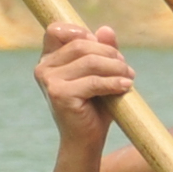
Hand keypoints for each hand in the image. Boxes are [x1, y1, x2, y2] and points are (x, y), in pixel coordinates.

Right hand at [36, 19, 132, 142]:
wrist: (85, 141)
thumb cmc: (94, 106)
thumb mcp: (100, 73)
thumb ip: (102, 50)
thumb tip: (106, 29)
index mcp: (48, 59)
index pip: (56, 30)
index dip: (80, 32)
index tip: (102, 47)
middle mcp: (43, 68)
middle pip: (81, 45)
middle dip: (109, 54)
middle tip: (126, 67)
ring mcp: (49, 81)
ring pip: (90, 61)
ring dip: (116, 68)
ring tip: (129, 77)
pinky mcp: (60, 94)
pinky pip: (94, 82)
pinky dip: (114, 83)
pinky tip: (127, 86)